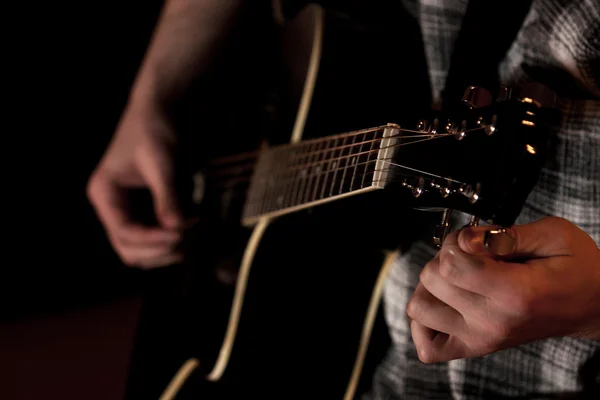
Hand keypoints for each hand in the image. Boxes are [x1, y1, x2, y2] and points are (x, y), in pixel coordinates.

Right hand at [87, 103, 184, 268]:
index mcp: (105, 194)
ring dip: (169, 249)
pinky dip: (175, 239)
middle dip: (160, 250)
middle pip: (130, 250)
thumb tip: (176, 228)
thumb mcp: (161, 162)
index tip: (181, 234)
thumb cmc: (155, 130)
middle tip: (189, 238)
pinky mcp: (148, 211)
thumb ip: (167, 196)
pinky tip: (195, 226)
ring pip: (144, 250)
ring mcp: (130, 211)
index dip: (153, 240)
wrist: (162, 111)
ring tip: (195, 232)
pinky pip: (158, 238)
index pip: (124, 232)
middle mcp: (113, 207)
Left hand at [407, 216, 599, 362]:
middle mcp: (492, 321)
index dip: (458, 242)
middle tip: (470, 257)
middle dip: (444, 258)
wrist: (592, 306)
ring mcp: (480, 339)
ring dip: (430, 287)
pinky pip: (427, 346)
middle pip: (431, 279)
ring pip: (419, 309)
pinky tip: (446, 304)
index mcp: (513, 293)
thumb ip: (503, 234)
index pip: (451, 264)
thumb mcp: (553, 235)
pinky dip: (426, 323)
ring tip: (457, 279)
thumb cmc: (576, 270)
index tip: (477, 241)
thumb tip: (463, 240)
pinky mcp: (474, 348)